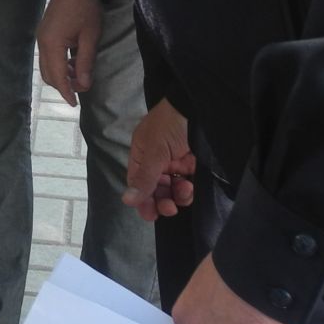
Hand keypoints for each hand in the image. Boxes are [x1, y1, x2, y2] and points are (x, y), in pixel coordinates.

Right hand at [37, 0, 103, 106]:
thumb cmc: (86, 9)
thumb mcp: (90, 37)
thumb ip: (85, 62)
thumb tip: (83, 85)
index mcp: (52, 44)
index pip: (57, 76)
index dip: (66, 92)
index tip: (74, 104)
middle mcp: (42, 43)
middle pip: (48, 74)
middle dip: (63, 85)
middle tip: (81, 88)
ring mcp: (42, 37)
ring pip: (47, 66)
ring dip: (62, 75)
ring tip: (80, 74)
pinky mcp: (45, 33)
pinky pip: (49, 56)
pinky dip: (59, 64)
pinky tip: (74, 61)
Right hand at [123, 99, 196, 221]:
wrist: (198, 108)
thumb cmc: (170, 125)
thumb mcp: (155, 151)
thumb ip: (144, 178)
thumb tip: (126, 201)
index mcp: (142, 155)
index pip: (138, 183)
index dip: (143, 200)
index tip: (151, 215)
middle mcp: (157, 160)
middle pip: (156, 189)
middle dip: (162, 201)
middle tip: (170, 208)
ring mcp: (175, 162)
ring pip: (173, 189)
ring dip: (177, 195)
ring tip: (185, 190)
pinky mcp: (192, 164)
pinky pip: (188, 184)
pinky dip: (189, 190)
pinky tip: (191, 186)